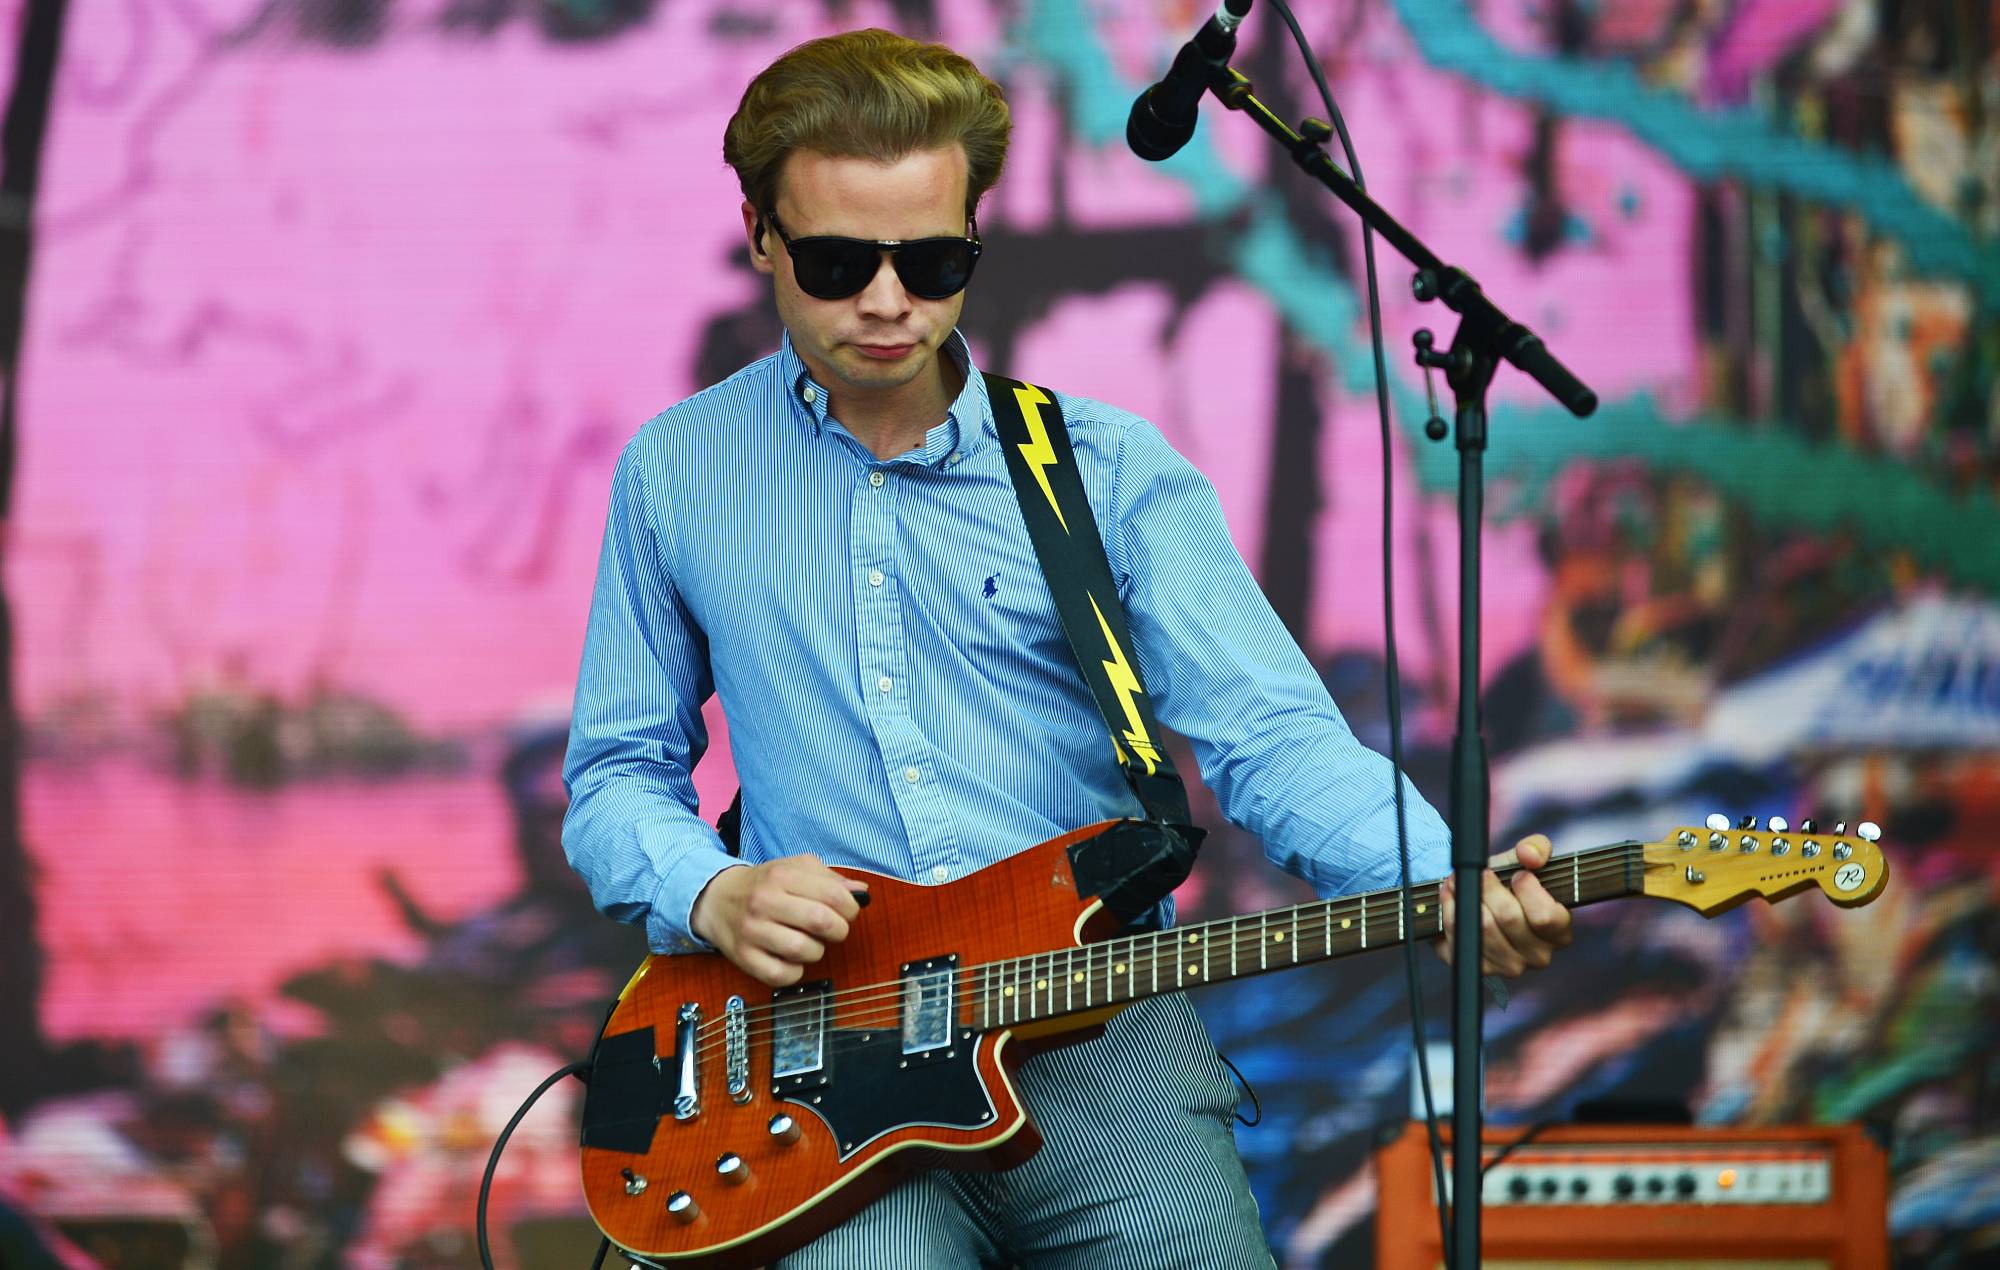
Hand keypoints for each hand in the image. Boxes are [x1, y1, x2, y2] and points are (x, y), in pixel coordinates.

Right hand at [690, 855, 868, 986]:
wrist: (716, 899)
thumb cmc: (763, 885)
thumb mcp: (794, 868)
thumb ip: (830, 878)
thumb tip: (861, 892)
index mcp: (781, 876)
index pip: (833, 894)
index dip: (851, 907)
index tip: (848, 912)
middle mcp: (764, 902)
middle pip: (821, 922)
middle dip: (839, 930)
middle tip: (835, 930)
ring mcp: (752, 931)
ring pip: (804, 951)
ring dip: (817, 951)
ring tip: (809, 942)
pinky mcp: (745, 958)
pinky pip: (783, 975)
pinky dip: (795, 971)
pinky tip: (792, 959)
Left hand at [1434, 834, 1571, 976]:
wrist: (1481, 899)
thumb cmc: (1510, 881)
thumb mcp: (1526, 860)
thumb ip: (1536, 849)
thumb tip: (1528, 855)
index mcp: (1559, 932)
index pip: (1545, 917)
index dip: (1527, 890)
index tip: (1517, 874)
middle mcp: (1539, 955)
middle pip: (1509, 919)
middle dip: (1489, 887)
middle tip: (1480, 871)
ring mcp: (1510, 966)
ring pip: (1483, 928)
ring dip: (1466, 896)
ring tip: (1458, 880)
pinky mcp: (1481, 968)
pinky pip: (1461, 938)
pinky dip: (1452, 912)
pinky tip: (1451, 898)